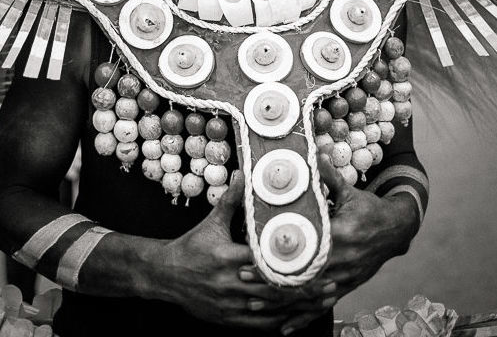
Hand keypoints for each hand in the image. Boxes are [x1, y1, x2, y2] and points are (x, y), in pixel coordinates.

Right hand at [157, 171, 308, 329]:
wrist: (166, 275)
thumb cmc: (191, 246)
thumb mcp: (211, 221)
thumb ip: (231, 200)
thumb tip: (245, 174)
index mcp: (227, 258)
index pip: (265, 263)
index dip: (291, 265)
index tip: (314, 262)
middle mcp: (230, 284)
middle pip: (274, 290)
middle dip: (304, 290)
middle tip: (330, 284)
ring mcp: (230, 305)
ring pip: (270, 311)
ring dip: (297, 308)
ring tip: (321, 303)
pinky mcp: (228, 319)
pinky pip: (259, 325)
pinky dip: (279, 322)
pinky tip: (296, 318)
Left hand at [244, 154, 418, 334]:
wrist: (395, 231)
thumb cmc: (369, 208)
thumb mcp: (350, 190)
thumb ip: (328, 175)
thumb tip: (314, 152)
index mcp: (340, 234)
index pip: (305, 247)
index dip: (280, 252)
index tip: (254, 252)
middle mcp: (341, 261)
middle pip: (300, 275)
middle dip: (269, 279)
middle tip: (241, 277)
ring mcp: (343, 278)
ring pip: (307, 296)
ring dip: (279, 302)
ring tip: (253, 303)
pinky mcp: (344, 288)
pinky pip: (320, 307)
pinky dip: (302, 318)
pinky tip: (284, 328)